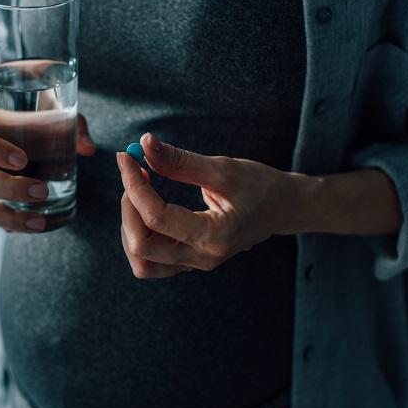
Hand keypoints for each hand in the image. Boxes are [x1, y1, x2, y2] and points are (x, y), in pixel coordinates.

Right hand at [0, 112, 95, 231]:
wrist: (10, 133)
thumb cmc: (25, 121)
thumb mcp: (45, 114)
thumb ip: (69, 125)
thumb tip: (88, 148)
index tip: (22, 159)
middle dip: (9, 187)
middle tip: (42, 191)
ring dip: (8, 216)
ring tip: (39, 221)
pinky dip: (12, 225)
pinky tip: (36, 225)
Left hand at [117, 132, 297, 277]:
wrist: (282, 209)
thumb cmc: (258, 186)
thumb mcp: (223, 169)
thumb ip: (181, 161)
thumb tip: (145, 143)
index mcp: (214, 236)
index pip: (157, 218)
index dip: (134, 186)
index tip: (126, 158)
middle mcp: (201, 258)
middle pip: (142, 247)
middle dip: (129, 208)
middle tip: (135, 175)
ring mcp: (193, 264)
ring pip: (142, 261)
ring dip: (129, 227)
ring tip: (139, 193)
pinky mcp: (187, 262)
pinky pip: (150, 261)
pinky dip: (138, 236)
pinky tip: (145, 208)